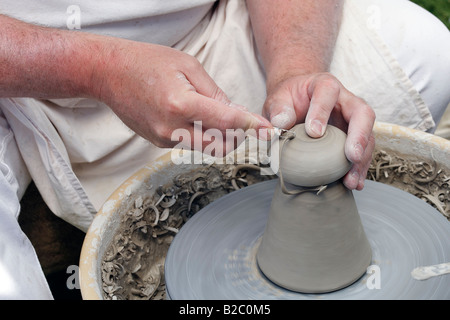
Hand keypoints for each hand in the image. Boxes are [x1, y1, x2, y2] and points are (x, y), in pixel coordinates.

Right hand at [91, 40, 271, 154]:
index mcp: (180, 103)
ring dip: (220, 138)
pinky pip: (188, 144)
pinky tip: (198, 120)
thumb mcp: (187, 65)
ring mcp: (162, 138)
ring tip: (220, 118)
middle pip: (218, 146)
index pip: (226, 121)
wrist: (108, 73)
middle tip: (246, 126)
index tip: (266, 130)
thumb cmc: (146, 62)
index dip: (250, 125)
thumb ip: (214, 92)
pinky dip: (201, 136)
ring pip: (204, 148)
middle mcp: (171, 127)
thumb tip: (234, 113)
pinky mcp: (157, 142)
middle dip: (237, 138)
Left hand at [263, 72, 374, 189]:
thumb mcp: (277, 99)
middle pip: (362, 113)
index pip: (328, 91)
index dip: (323, 110)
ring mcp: (352, 120)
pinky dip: (358, 169)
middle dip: (359, 136)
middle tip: (351, 157)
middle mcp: (345, 101)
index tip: (314, 133)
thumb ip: (277, 109)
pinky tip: (354, 183)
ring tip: (351, 180)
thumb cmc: (288, 100)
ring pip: (367, 136)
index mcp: (324, 86)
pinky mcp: (353, 137)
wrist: (296, 102)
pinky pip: (362, 152)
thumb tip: (280, 124)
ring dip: (361, 160)